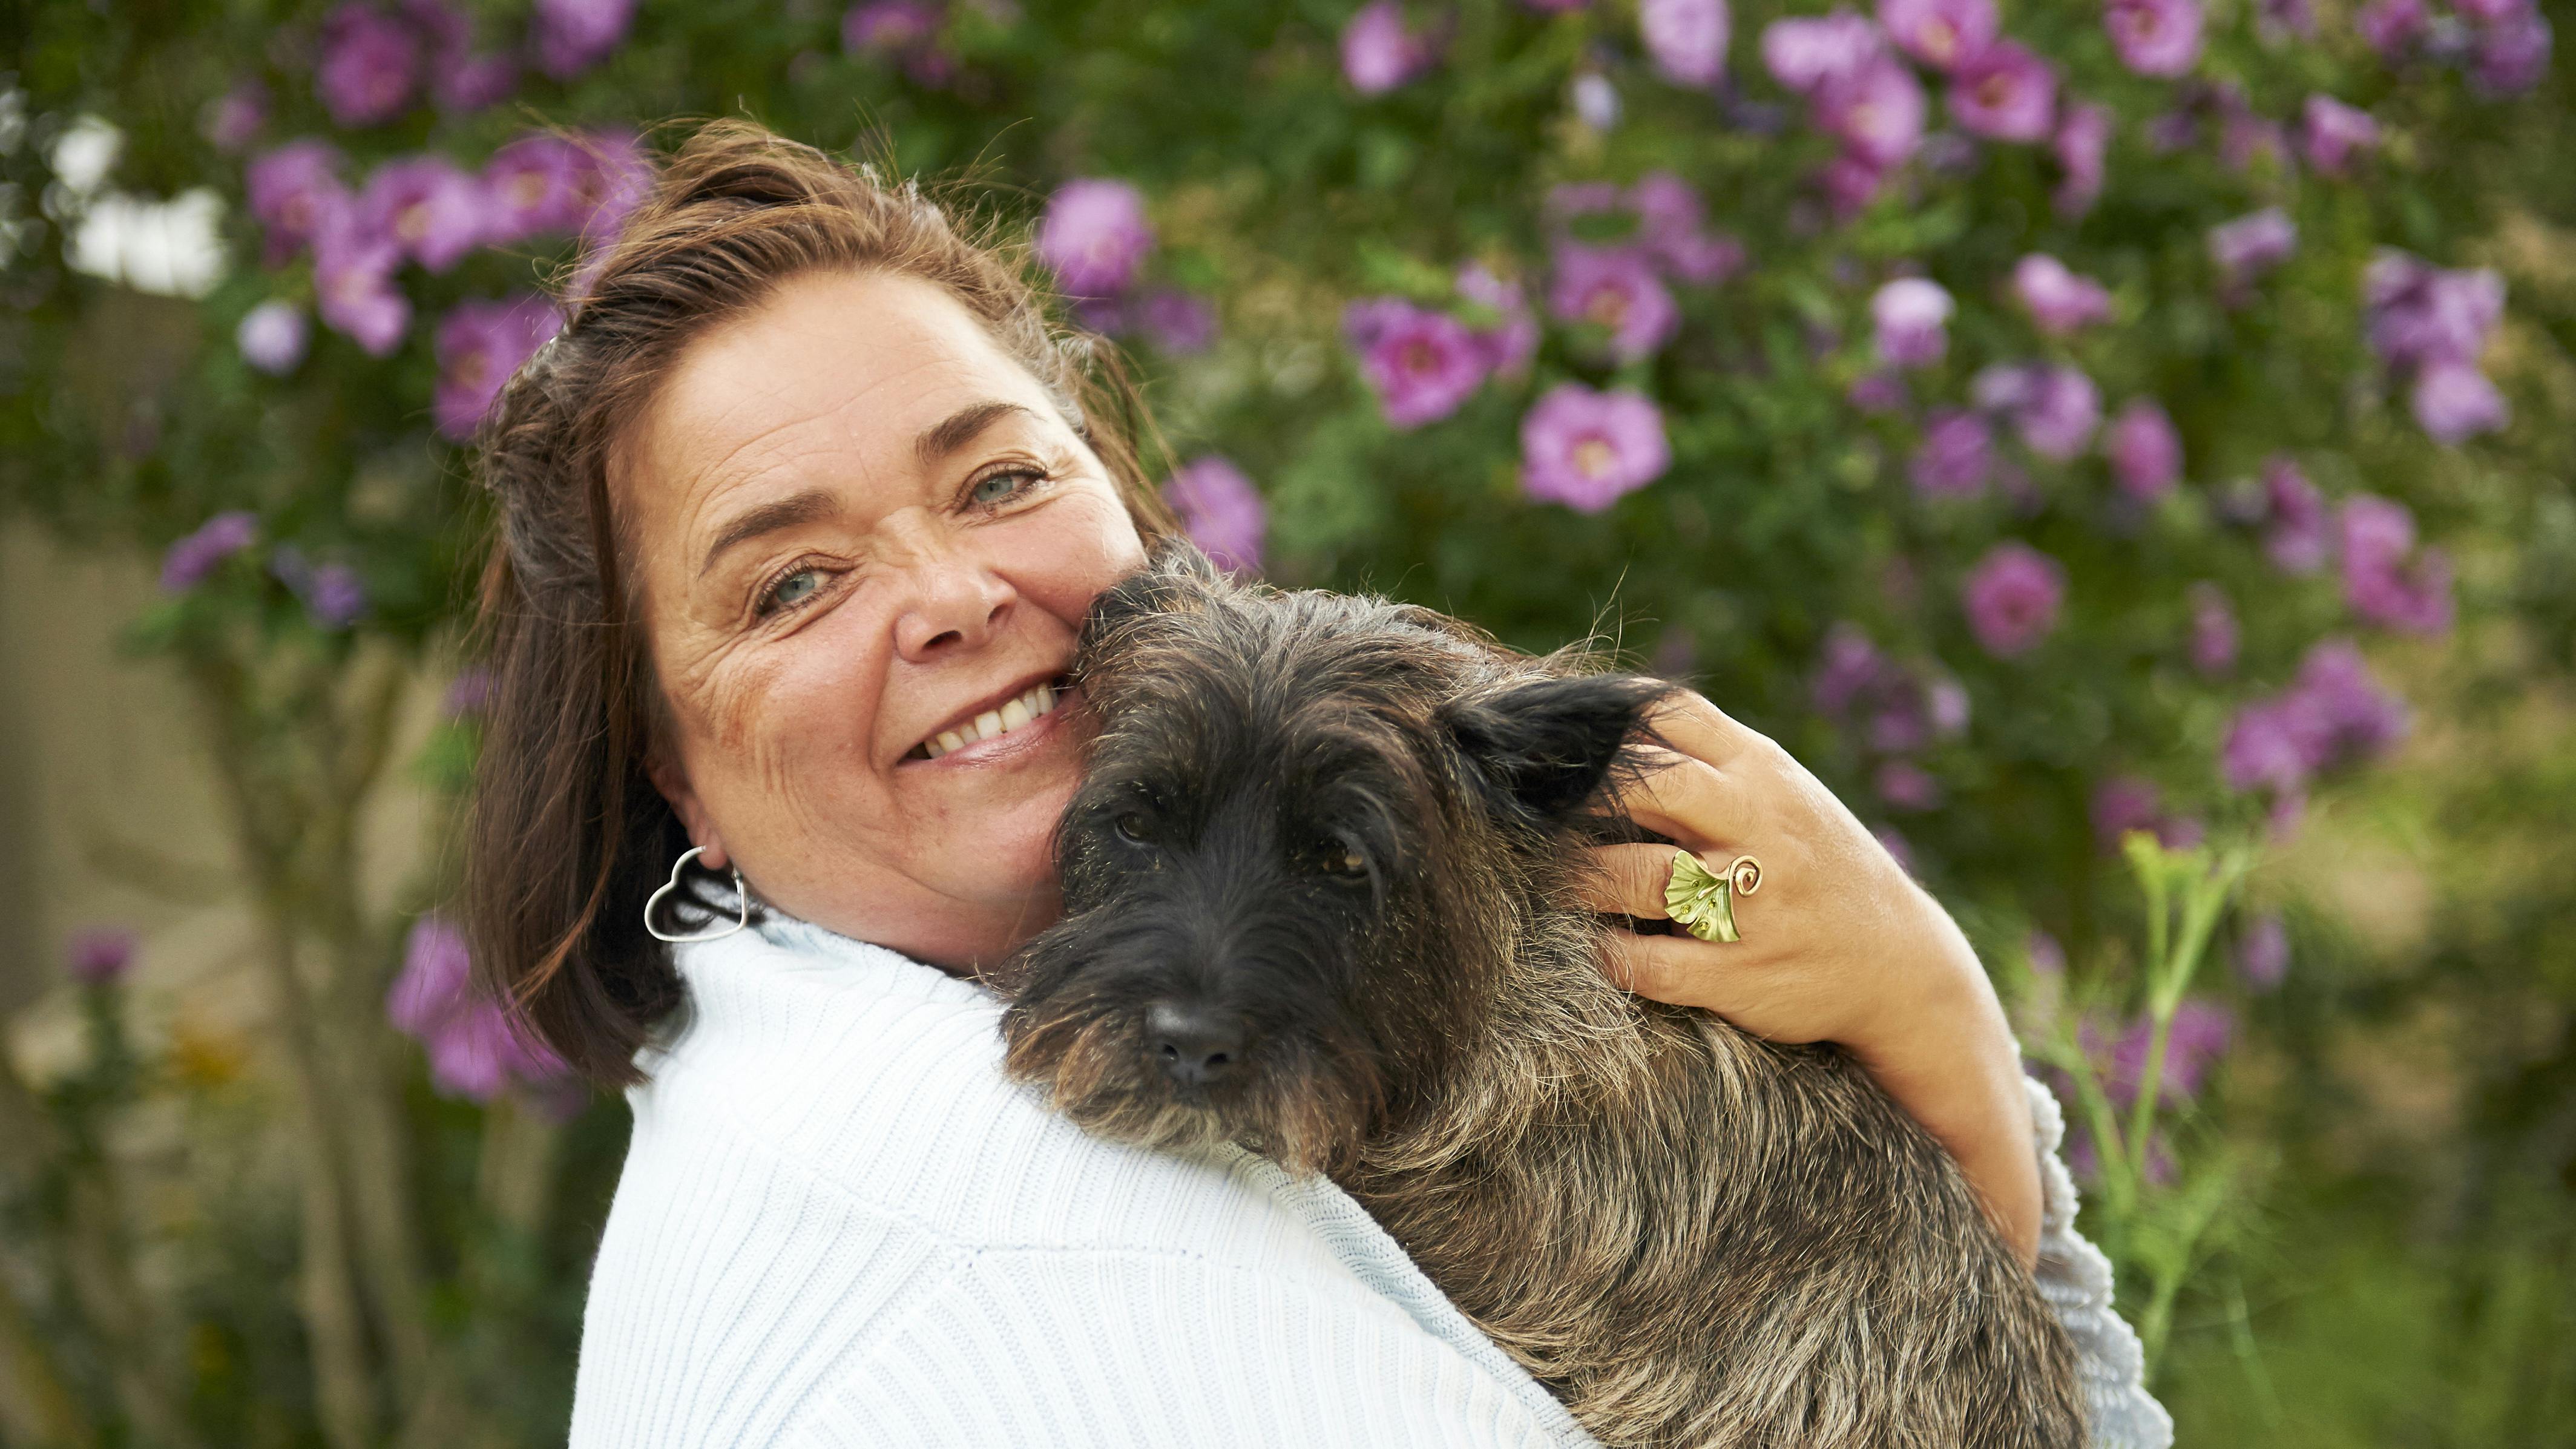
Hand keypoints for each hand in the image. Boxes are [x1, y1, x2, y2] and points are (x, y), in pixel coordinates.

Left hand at [1579, 690, 2041, 1265]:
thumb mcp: (1779, 794)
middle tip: (1536, 813)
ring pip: (1637, 877)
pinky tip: (1596, 946)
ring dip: (1581, 878)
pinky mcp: (1740, 974)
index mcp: (1762, 773)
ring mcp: (1752, 904)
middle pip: (1649, 785)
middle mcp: (1759, 828)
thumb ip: (1703, 760)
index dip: (1598, 721)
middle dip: (1582, 796)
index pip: (1669, 715)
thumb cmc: (1815, 864)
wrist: (1901, 964)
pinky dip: (1610, 955)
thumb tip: (1596, 727)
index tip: (1549, 741)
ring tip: (1554, 879)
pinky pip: (1648, 964)